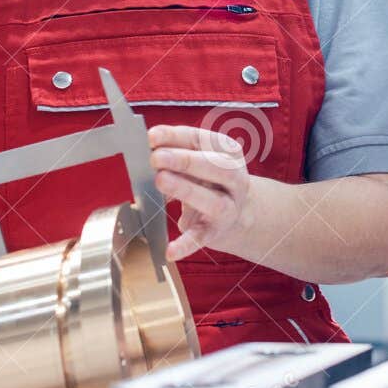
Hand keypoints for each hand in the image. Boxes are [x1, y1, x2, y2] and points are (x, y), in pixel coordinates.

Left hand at [148, 125, 254, 260]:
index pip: (202, 139)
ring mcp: (228, 207)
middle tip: (156, 158)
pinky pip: (201, 238)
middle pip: (215, 167)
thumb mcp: (200, 160)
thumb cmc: (211, 181)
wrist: (238, 214)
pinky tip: (170, 250)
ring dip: (186, 190)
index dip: (176, 137)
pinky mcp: (216, 232)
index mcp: (228, 153)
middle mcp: (235, 179)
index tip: (151, 136)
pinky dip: (185, 245)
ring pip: (212, 201)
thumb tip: (149, 149)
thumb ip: (177, 152)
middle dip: (185, 161)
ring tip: (160, 181)